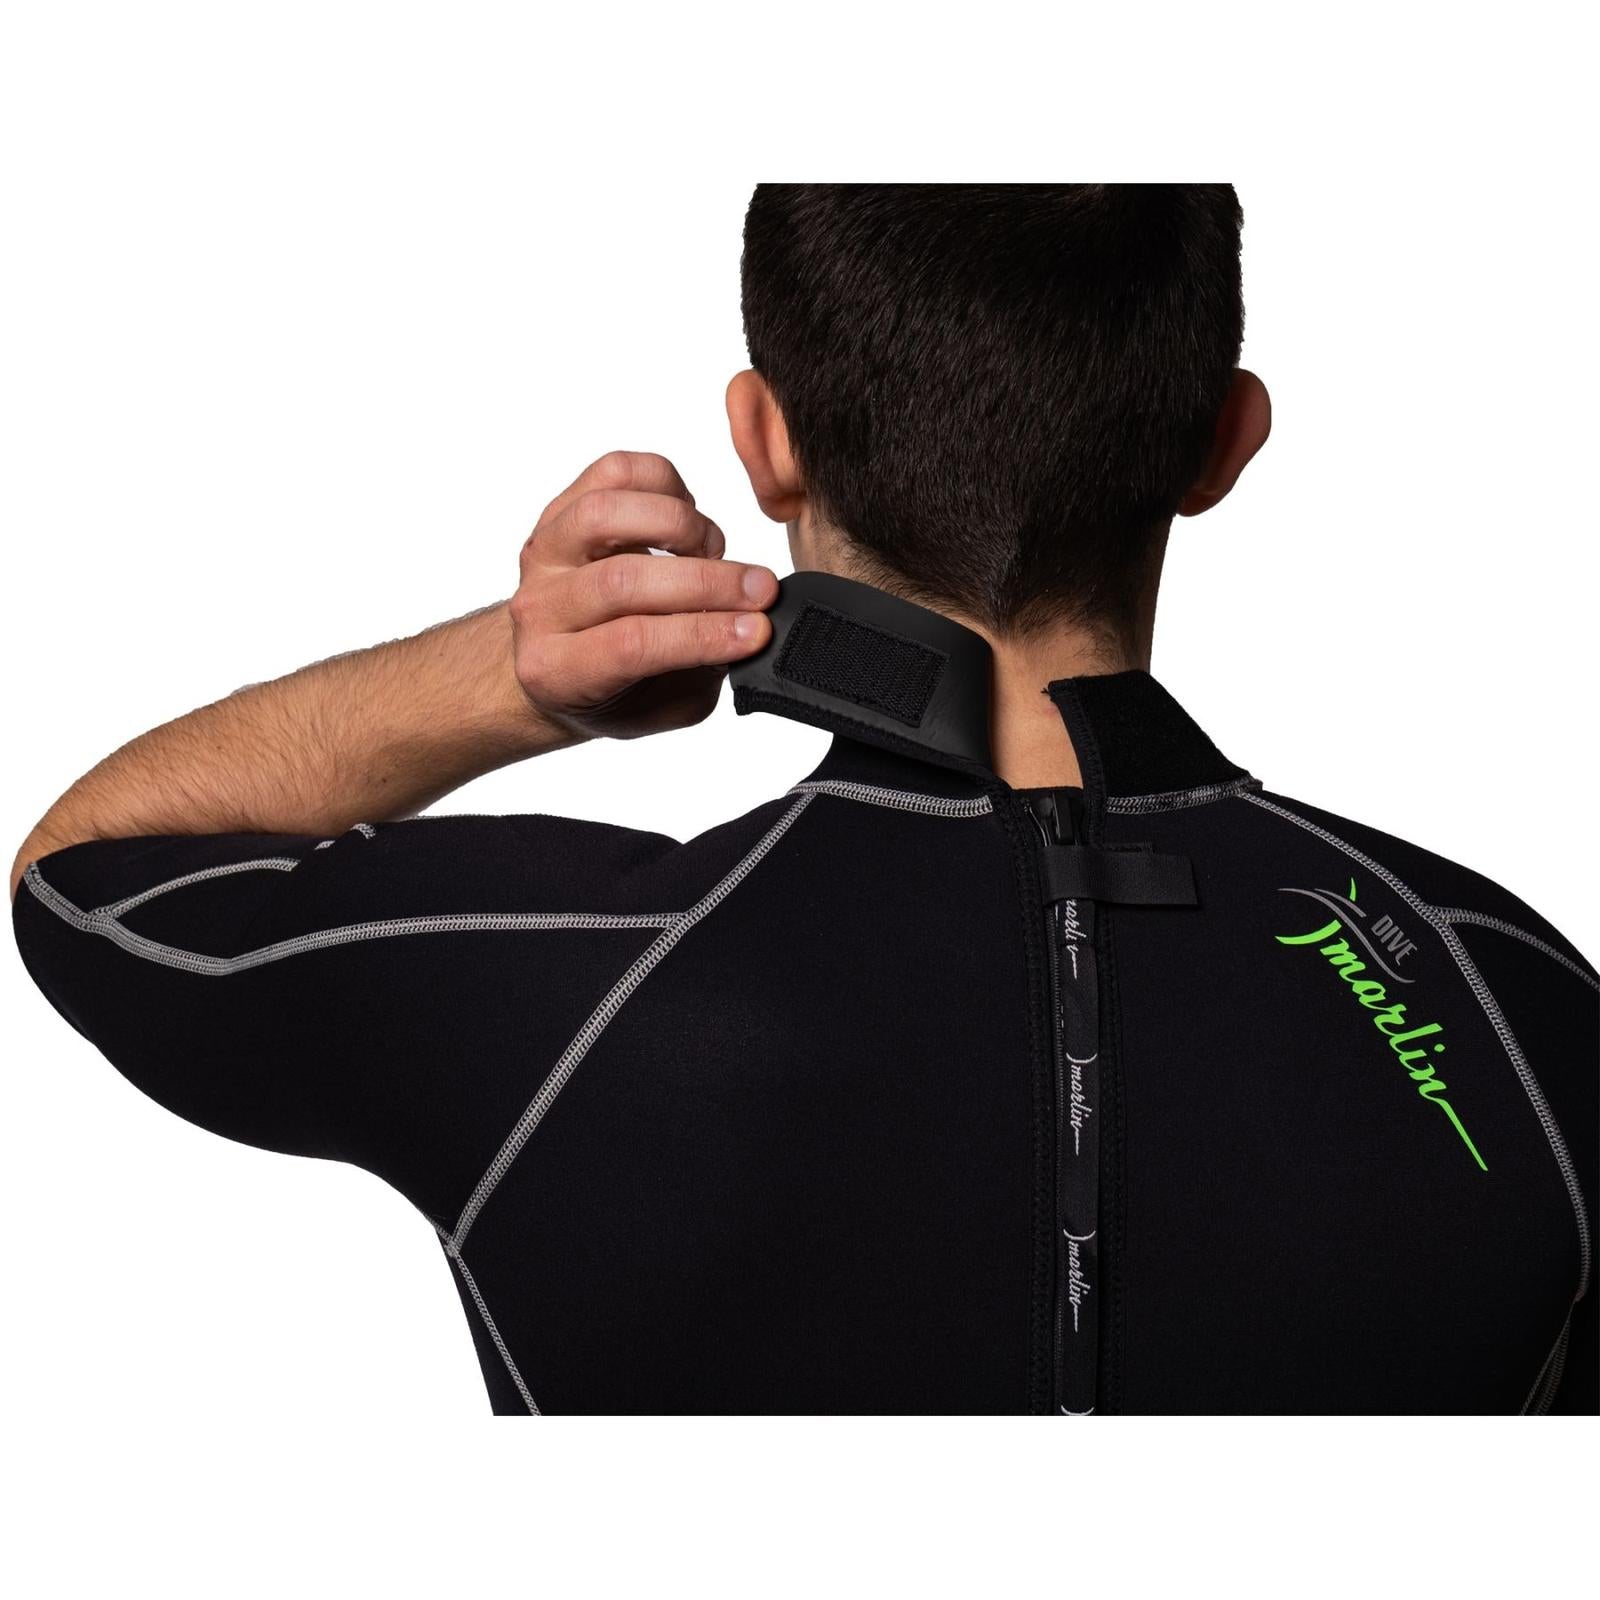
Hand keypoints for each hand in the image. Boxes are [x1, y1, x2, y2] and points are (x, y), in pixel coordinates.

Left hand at [510, 451, 776, 740]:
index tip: (757, 629)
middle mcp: (538, 609)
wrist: (556, 660)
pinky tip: (686, 515)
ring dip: (682, 526)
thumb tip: (749, 626)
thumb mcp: (660, 709)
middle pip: (623, 581)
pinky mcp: (558, 509)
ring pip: (607, 513)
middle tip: (761, 590)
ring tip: (713, 551)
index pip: (631, 644)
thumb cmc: (614, 691)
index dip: (702, 634)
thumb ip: (699, 675)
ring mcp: (543, 554)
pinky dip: (664, 483)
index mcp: (556, 670)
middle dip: (708, 583)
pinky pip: (612, 472)